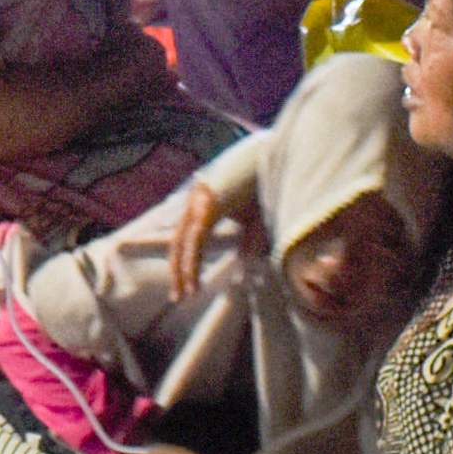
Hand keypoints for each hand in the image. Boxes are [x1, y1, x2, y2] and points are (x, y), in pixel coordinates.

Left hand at [166, 178, 261, 301]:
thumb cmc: (266, 182)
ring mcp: (200, 200)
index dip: (182, 262)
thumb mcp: (254, 217)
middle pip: (177, 242)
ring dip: (183, 270)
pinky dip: (194, 259)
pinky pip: (197, 237)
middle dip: (176, 271)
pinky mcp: (210, 203)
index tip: (184, 286)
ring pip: (184, 241)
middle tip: (178, 297)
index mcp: (201, 202)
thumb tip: (245, 259)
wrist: (275, 156)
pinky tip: (193, 276)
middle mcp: (195, 200)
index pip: (184, 238)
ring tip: (187, 292)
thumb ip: (248, 237)